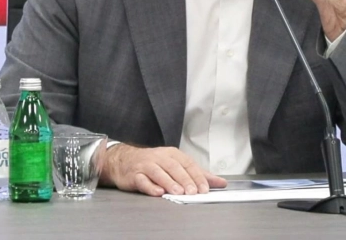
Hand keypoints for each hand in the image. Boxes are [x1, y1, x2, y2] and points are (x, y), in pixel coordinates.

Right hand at [100, 144, 226, 196]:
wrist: (124, 161)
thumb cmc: (154, 163)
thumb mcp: (177, 165)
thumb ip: (198, 174)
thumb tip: (221, 182)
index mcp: (172, 154)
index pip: (188, 164)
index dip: (197, 176)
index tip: (205, 188)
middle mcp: (160, 157)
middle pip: (175, 168)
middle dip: (185, 180)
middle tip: (194, 192)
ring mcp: (146, 165)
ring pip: (159, 173)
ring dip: (169, 182)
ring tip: (179, 192)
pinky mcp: (134, 175)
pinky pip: (142, 180)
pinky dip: (150, 186)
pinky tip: (158, 192)